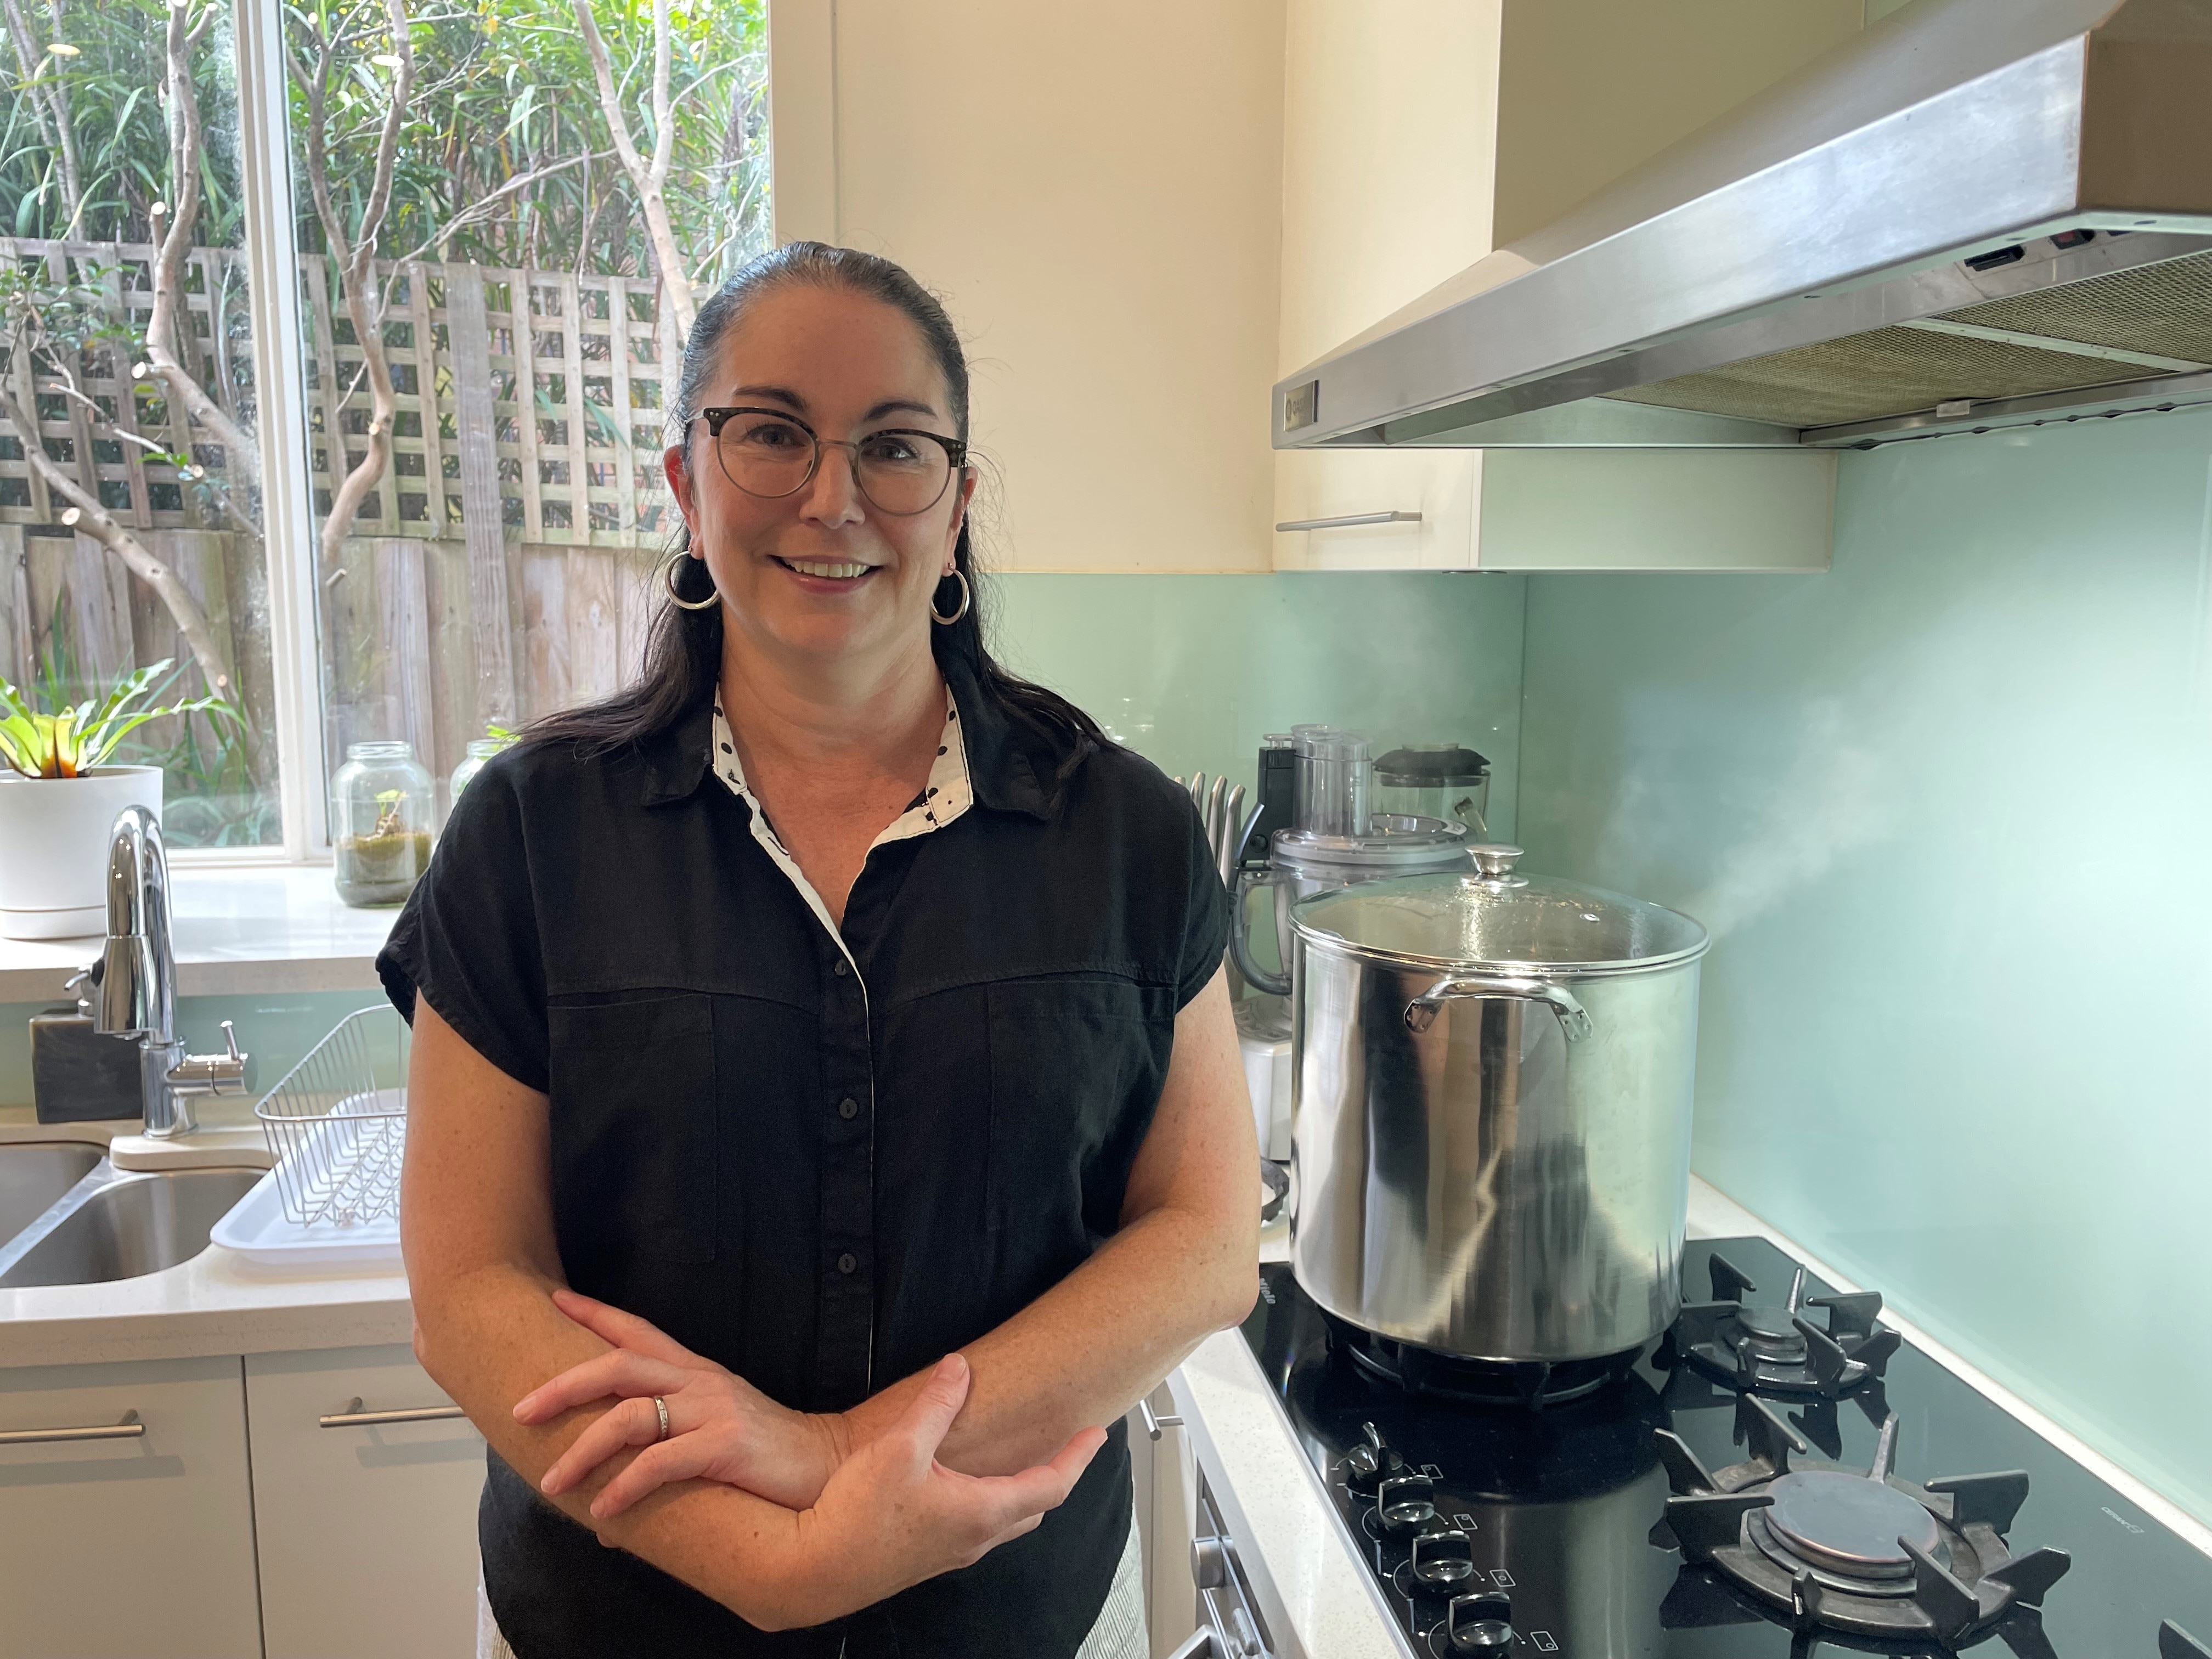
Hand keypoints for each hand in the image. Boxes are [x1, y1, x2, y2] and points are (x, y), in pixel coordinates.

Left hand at [516, 1287, 844, 1515]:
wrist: (825, 1468)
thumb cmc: (763, 1457)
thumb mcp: (711, 1436)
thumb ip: (660, 1452)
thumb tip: (603, 1501)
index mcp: (696, 1372)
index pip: (638, 1331)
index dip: (595, 1314)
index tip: (554, 1299)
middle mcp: (700, 1382)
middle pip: (620, 1365)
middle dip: (565, 1385)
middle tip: (522, 1409)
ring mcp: (714, 1410)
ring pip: (630, 1416)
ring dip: (583, 1451)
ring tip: (553, 1482)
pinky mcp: (726, 1446)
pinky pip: (661, 1463)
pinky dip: (626, 1487)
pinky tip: (605, 1510)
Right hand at [793, 1353, 1106, 1616]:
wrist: (812, 1571)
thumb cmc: (857, 1516)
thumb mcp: (900, 1447)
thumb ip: (935, 1405)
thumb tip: (959, 1368)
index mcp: (981, 1512)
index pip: (1051, 1485)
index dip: (1077, 1457)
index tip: (1097, 1435)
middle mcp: (974, 1539)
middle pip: (1033, 1508)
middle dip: (1055, 1476)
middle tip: (1067, 1448)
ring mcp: (950, 1553)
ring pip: (1004, 1523)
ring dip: (1021, 1493)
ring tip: (1023, 1464)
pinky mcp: (927, 1557)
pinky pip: (976, 1530)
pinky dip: (991, 1504)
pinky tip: (967, 1488)